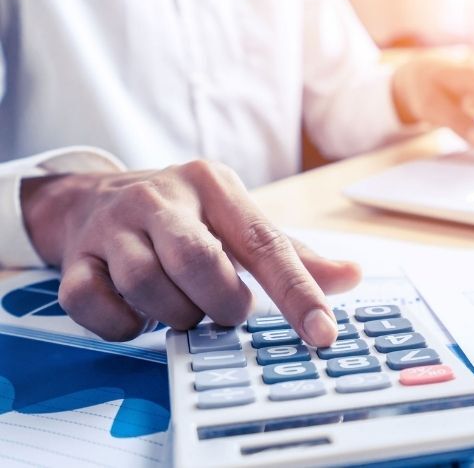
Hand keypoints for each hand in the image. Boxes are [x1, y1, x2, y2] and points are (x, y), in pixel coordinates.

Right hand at [20, 161, 360, 343]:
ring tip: (184, 307)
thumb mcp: (239, 222)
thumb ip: (292, 255)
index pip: (266, 244)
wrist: (95, 198)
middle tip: (226, 311)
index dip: (298, 293)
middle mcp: (161, 198)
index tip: (322, 333)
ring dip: (176, 316)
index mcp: (214, 186)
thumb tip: (350, 276)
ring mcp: (113, 226)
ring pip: (148, 286)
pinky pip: (96, 306)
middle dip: (222, 304)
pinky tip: (139, 315)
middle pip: (201, 263)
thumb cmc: (184, 216)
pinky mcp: (76, 257)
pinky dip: (124, 325)